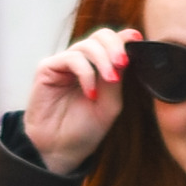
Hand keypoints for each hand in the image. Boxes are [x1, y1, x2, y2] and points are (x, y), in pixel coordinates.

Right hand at [22, 28, 140, 175]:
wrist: (61, 149)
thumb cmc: (84, 130)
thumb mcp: (109, 105)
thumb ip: (117, 79)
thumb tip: (124, 54)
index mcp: (98, 68)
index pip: (111, 43)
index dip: (124, 37)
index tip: (137, 38)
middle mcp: (81, 61)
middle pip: (100, 36)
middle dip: (115, 46)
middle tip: (122, 63)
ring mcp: (64, 63)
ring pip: (87, 45)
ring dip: (103, 61)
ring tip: (110, 81)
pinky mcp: (48, 68)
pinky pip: (71, 58)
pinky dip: (86, 73)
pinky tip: (90, 93)